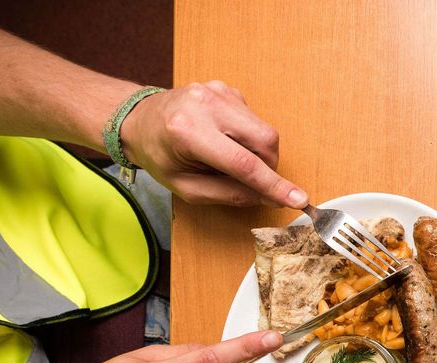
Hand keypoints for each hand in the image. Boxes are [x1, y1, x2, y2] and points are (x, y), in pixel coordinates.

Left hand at [120, 81, 307, 207]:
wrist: (138, 120)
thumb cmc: (159, 156)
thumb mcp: (186, 188)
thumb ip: (228, 195)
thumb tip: (267, 198)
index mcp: (188, 132)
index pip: (243, 163)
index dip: (274, 185)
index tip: (298, 199)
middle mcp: (205, 105)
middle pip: (264, 140)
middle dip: (269, 167)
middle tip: (255, 181)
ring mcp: (218, 92)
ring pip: (264, 130)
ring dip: (258, 153)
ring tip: (230, 157)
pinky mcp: (227, 89)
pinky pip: (254, 120)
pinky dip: (248, 137)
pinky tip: (226, 139)